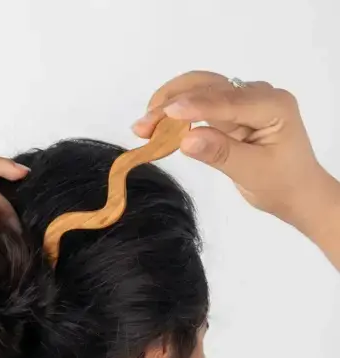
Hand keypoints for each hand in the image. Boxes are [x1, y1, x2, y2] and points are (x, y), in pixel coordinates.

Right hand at [132, 71, 326, 222]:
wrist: (295, 192)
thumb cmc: (281, 184)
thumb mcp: (252, 172)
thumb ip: (220, 153)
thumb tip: (187, 140)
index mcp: (272, 105)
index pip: (228, 100)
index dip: (196, 105)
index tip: (166, 112)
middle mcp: (257, 95)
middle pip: (209, 86)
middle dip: (173, 102)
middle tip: (143, 125)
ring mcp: (241, 101)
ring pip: (199, 90)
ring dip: (169, 104)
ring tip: (143, 126)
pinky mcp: (228, 112)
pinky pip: (198, 105)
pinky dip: (176, 114)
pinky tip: (157, 125)